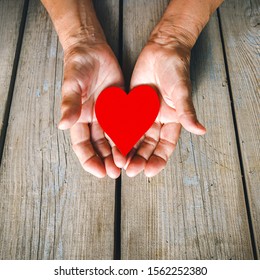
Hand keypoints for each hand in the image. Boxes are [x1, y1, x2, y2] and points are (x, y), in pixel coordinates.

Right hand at [59, 40, 125, 177]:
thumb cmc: (78, 65)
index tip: (98, 171)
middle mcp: (93, 120)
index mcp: (79, 118)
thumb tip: (62, 124)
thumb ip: (69, 104)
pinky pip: (126, 124)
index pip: (82, 145)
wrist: (93, 50)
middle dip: (107, 160)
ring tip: (126, 165)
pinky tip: (136, 146)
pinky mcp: (120, 107)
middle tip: (116, 173)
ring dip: (119, 152)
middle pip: (99, 146)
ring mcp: (107, 115)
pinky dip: (130, 136)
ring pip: (113, 139)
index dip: (89, 159)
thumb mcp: (72, 84)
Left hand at [125, 40, 205, 176]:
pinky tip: (112, 144)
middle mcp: (157, 121)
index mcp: (171, 121)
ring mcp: (143, 115)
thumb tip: (201, 130)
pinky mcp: (131, 106)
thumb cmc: (176, 69)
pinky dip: (118, 133)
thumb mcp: (181, 91)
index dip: (158, 159)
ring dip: (128, 150)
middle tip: (131, 170)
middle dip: (140, 158)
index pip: (165, 146)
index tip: (150, 171)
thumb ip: (187, 111)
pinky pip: (124, 123)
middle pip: (148, 146)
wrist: (162, 50)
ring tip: (120, 162)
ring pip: (135, 138)